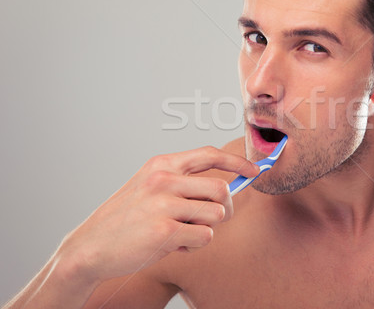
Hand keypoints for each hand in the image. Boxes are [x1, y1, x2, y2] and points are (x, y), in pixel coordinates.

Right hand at [57, 146, 258, 282]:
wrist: (89, 247)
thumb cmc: (126, 219)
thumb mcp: (149, 187)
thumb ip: (182, 182)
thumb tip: (227, 186)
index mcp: (161, 165)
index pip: (209, 155)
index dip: (237, 161)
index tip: (254, 170)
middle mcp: (163, 180)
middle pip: (222, 189)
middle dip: (226, 208)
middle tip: (212, 220)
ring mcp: (163, 204)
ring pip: (216, 214)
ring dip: (206, 229)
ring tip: (182, 234)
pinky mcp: (164, 231)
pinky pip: (205, 237)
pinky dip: (195, 245)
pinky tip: (173, 246)